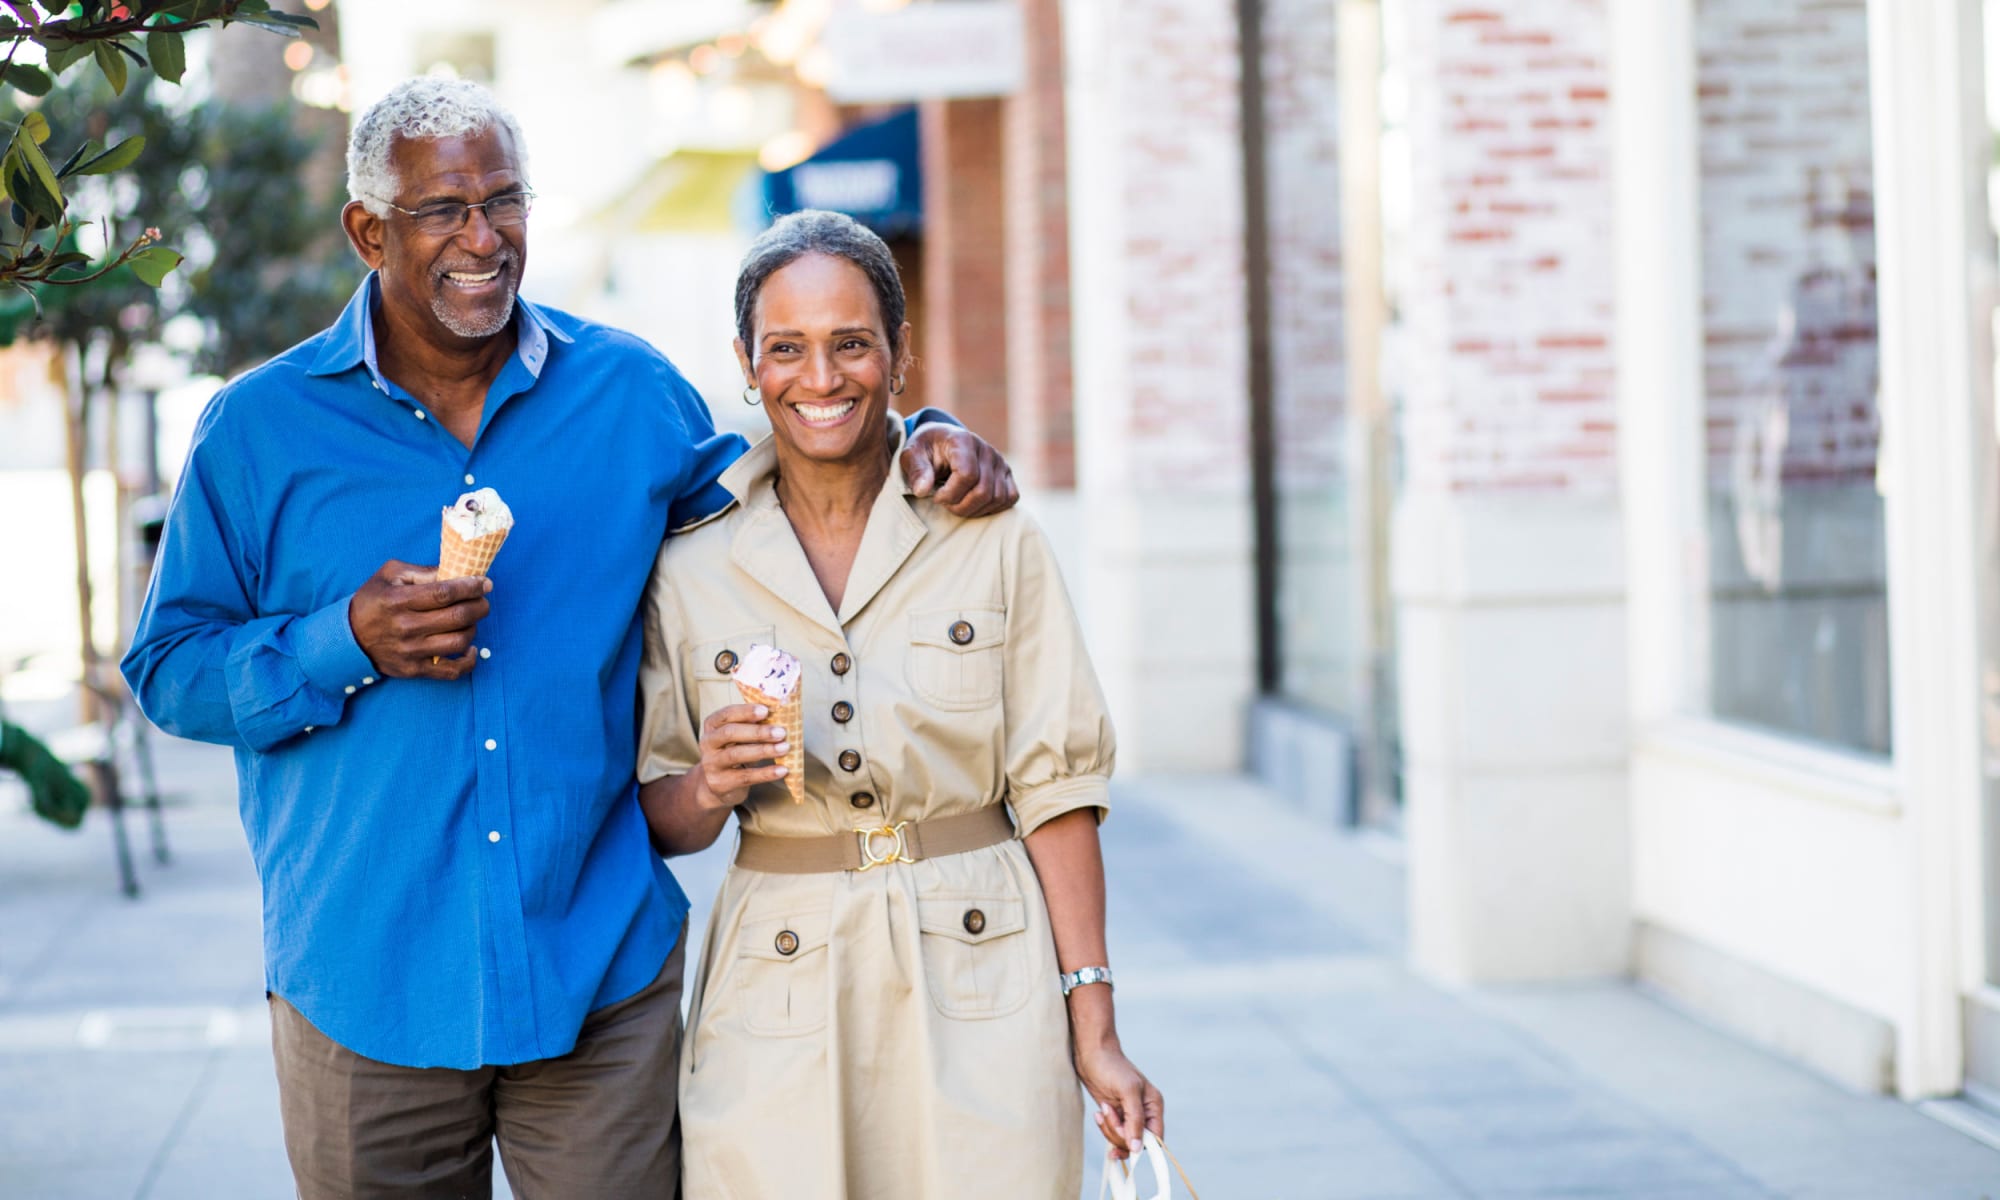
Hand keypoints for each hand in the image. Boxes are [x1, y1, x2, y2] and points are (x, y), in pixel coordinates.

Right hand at [348, 560, 490, 680]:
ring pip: (459, 641)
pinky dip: (469, 661)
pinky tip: (470, 647)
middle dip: (479, 606)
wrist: (347, 638)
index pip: (444, 593)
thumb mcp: (390, 575)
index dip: (470, 587)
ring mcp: (411, 651)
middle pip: (457, 617)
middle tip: (482, 600)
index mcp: (399, 600)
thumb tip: (455, 572)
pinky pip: (452, 671)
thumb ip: (422, 571)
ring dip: (474, 628)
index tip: (484, 583)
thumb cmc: (372, 600)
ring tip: (471, 619)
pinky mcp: (414, 670)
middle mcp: (405, 627)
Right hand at [691, 703, 788, 810]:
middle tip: (781, 732)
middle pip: (729, 733)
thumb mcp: (740, 736)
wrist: (717, 785)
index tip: (766, 711)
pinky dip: (766, 773)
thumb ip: (753, 725)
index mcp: (712, 725)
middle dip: (757, 732)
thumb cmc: (735, 752)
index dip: (745, 711)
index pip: (726, 714)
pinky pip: (745, 777)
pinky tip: (782, 770)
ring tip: (785, 748)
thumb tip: (780, 714)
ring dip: (763, 751)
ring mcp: (711, 764)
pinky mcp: (720, 783)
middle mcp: (708, 743)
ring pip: (736, 754)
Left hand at [902, 422, 1018, 516]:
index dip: (950, 494)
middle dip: (960, 506)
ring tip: (957, 504)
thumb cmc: (926, 450)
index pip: (967, 475)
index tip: (935, 495)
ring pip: (997, 498)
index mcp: (963, 440)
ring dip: (974, 510)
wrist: (942, 442)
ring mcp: (1000, 462)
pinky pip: (1010, 498)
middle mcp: (986, 450)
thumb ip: (916, 470)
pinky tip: (973, 505)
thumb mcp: (912, 454)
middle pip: (983, 491)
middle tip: (945, 503)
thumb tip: (922, 491)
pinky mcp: (1007, 473)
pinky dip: (992, 508)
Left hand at [1076, 1037, 1163, 1159]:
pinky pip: (1113, 1133)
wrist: (1092, 1054)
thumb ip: (1135, 1120)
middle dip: (1120, 1133)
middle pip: (1137, 1141)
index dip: (1142, 1145)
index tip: (1126, 1143)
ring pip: (1123, 1139)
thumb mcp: (1127, 1091)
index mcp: (1153, 1106)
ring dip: (1109, 1129)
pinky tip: (1098, 1114)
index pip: (1156, 1138)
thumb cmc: (1112, 1066)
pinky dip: (1104, 1127)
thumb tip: (1137, 1147)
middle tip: (1108, 1112)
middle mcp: (1144, 1113)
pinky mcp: (1116, 1115)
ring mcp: (1129, 1115)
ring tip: (1102, 1110)